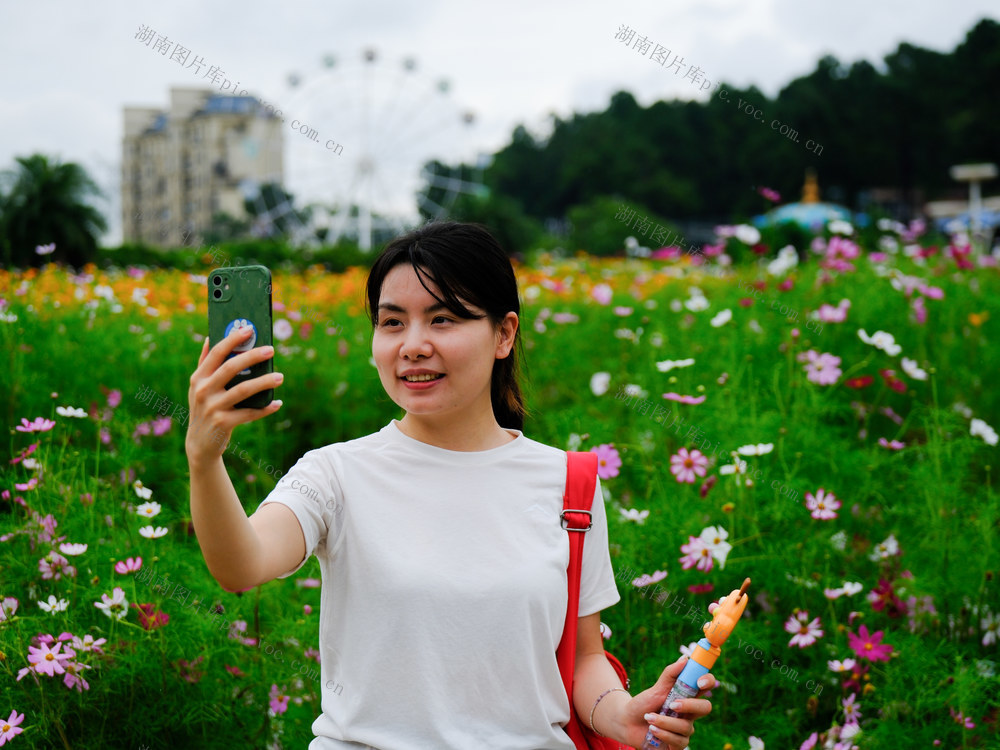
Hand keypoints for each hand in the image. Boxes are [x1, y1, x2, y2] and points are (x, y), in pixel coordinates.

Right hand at [185, 327, 281, 464]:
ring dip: (264, 382)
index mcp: (198, 377)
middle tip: (271, 350)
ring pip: (243, 390)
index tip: (249, 329)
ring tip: (280, 377)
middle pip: (231, 368)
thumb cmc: (204, 408)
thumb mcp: (199, 386)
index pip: (216, 353)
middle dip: (252, 356)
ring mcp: (213, 407)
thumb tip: (210, 336)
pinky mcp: (223, 423)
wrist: (200, 443)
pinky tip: (277, 403)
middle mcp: (203, 390)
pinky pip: (250, 413)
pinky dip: (265, 409)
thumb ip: (204, 363)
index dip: (232, 340)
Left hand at [617, 654, 714, 748]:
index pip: (706, 685)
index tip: (699, 682)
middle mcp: (690, 713)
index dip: (708, 681)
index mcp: (687, 696)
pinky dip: (663, 734)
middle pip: (706, 707)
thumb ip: (670, 674)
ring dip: (665, 721)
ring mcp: (685, 729)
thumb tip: (686, 659)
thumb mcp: (656, 688)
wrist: (627, 722)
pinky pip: (679, 741)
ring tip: (649, 718)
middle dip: (690, 705)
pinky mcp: (678, 744)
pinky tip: (653, 729)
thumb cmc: (643, 704)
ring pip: (686, 726)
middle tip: (672, 704)